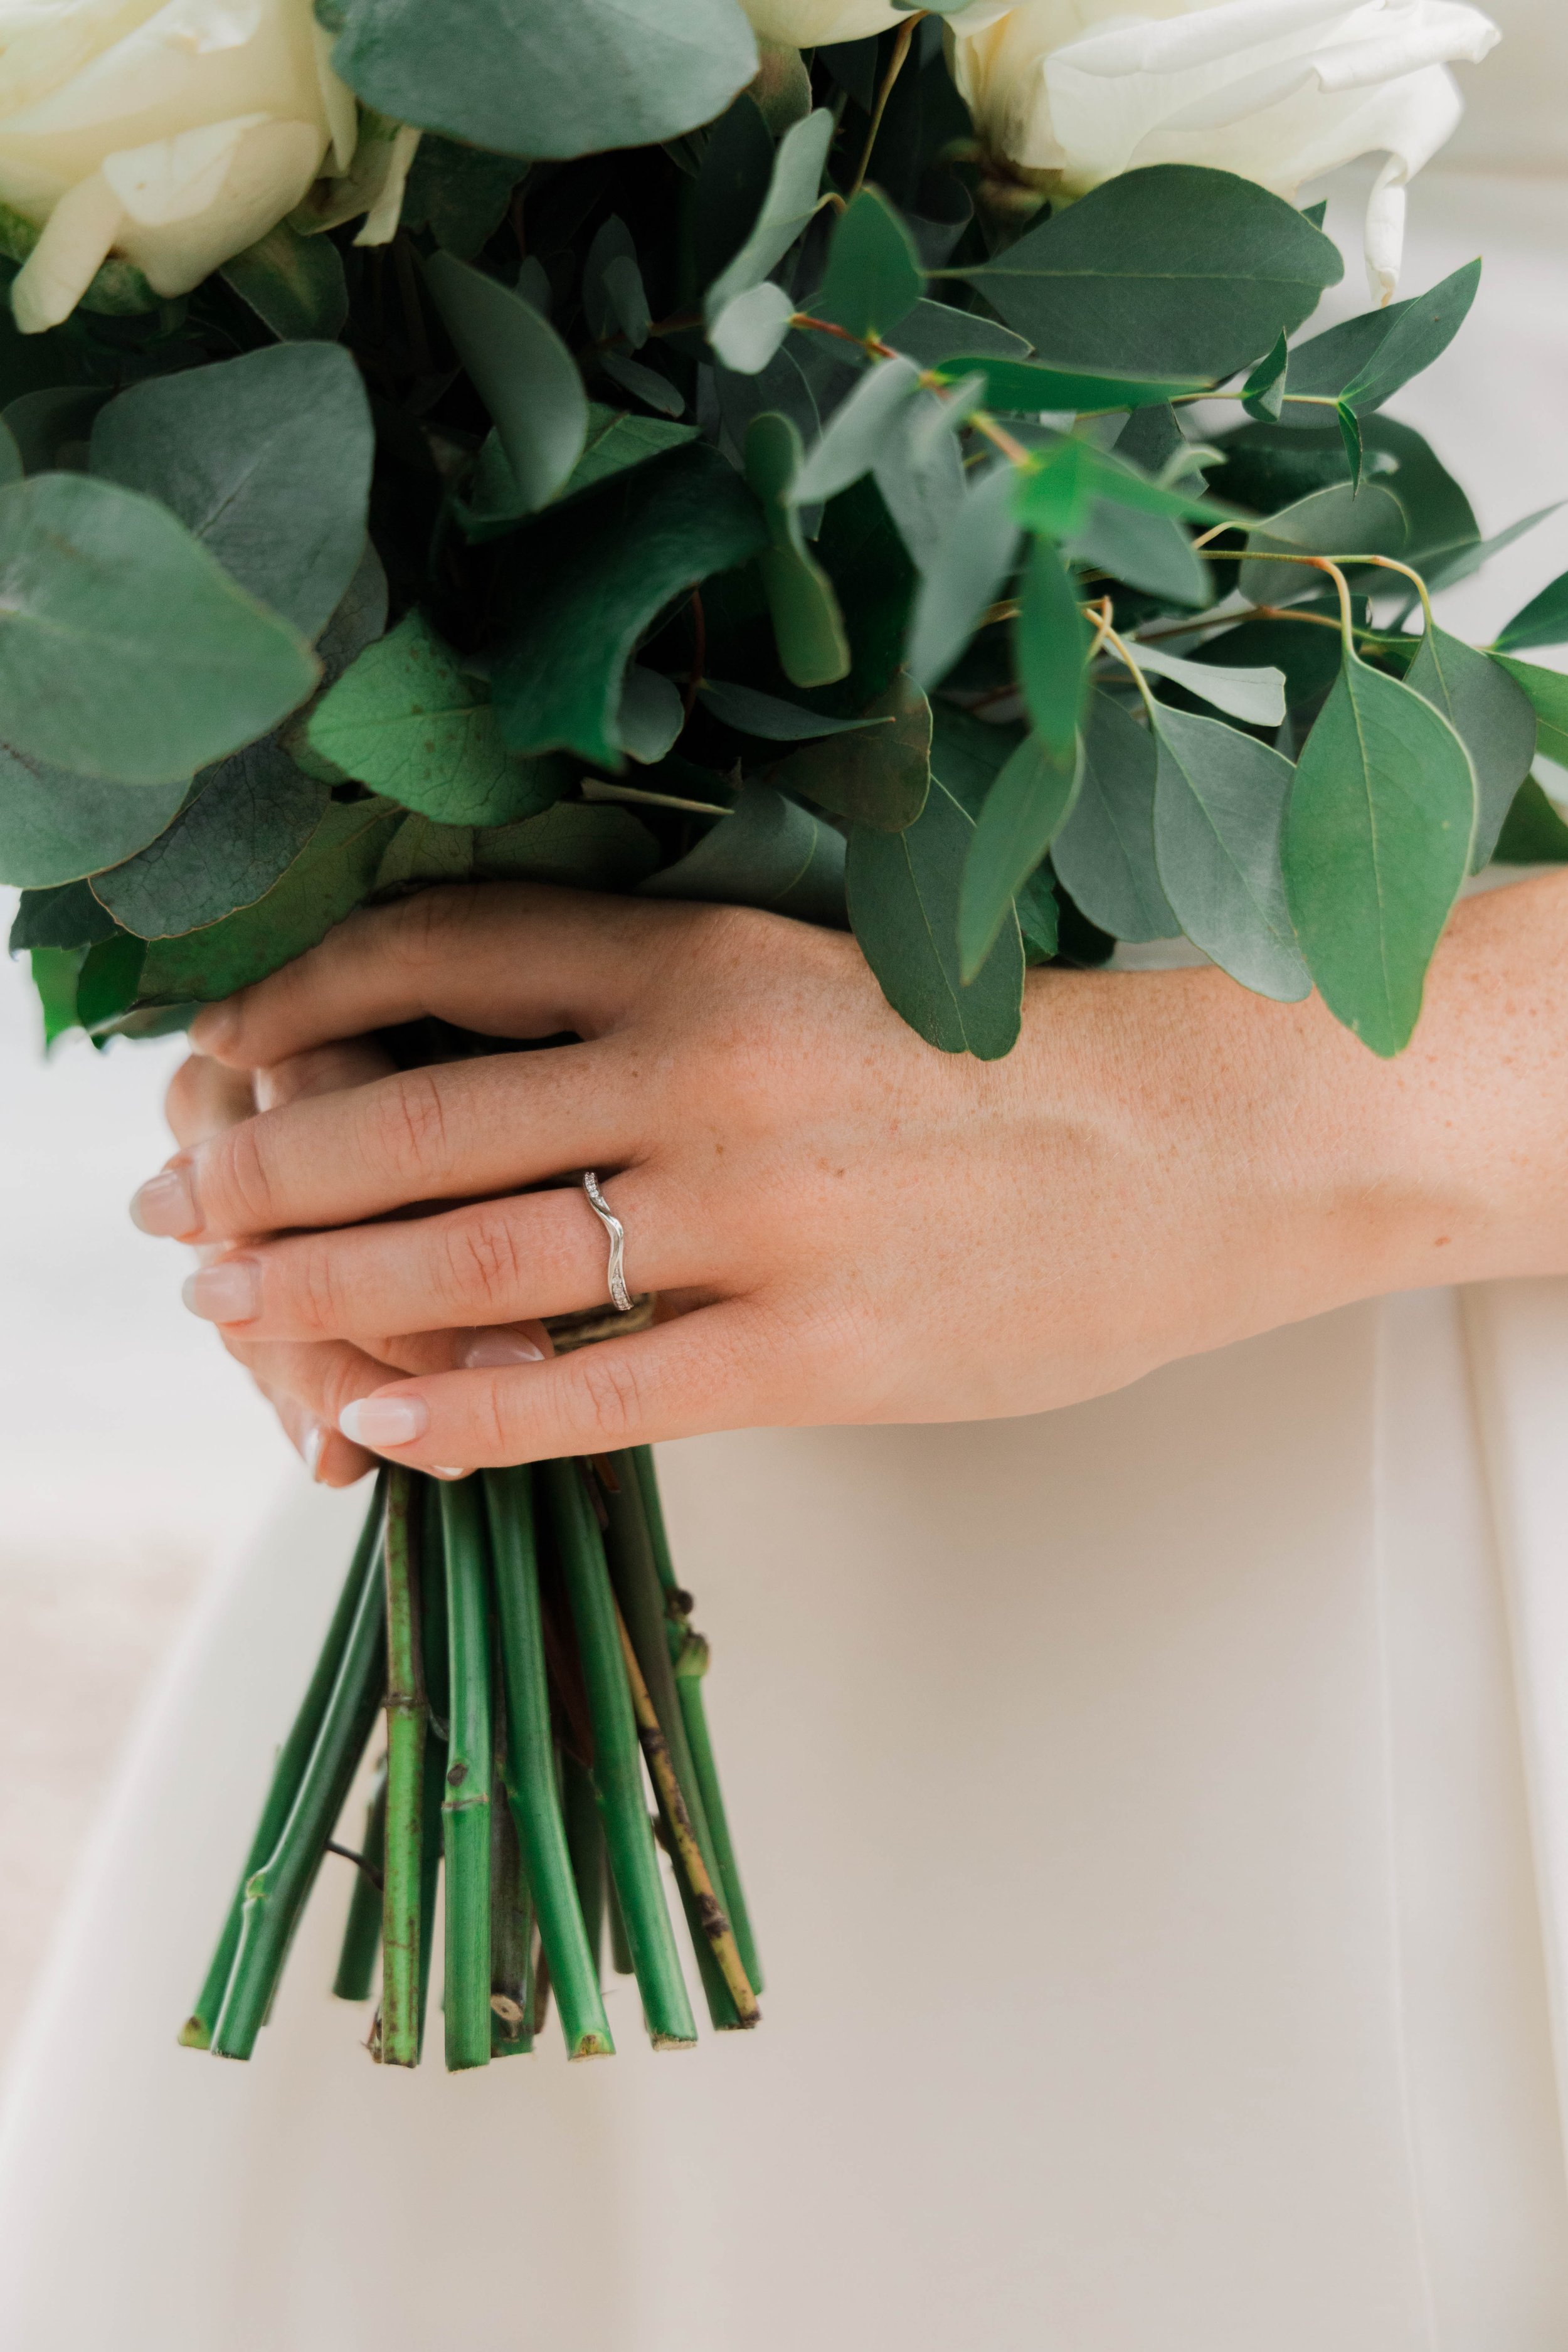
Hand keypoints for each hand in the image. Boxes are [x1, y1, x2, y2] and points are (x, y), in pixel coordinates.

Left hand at [132, 874, 1567, 1474]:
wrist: (1216, 1140)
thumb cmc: (1020, 1061)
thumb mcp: (829, 978)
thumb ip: (661, 1019)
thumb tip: (481, 1081)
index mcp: (708, 950)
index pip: (432, 951)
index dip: (291, 1006)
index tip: (222, 1058)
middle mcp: (705, 1068)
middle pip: (407, 1113)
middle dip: (258, 1171)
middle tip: (176, 1215)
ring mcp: (753, 1219)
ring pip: (466, 1259)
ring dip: (316, 1295)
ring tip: (232, 1319)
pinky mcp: (810, 1356)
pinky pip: (584, 1394)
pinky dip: (456, 1417)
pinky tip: (372, 1431)